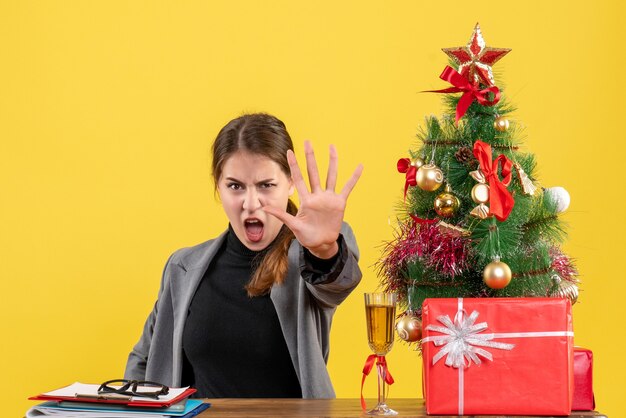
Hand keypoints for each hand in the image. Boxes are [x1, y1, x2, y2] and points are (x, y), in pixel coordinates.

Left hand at [262, 141, 362, 258]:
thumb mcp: (292, 225)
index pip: (298, 178)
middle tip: (308, 142)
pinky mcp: (339, 203)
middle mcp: (317, 195)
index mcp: (305, 200)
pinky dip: (354, 177)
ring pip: (330, 176)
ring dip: (332, 161)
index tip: (290, 151)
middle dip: (310, 157)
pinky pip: (348, 188)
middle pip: (313, 172)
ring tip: (332, 147)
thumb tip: (262, 207)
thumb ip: (280, 214)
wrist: (321, 244)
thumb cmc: (306, 236)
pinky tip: (359, 167)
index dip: (294, 165)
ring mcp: (328, 198)